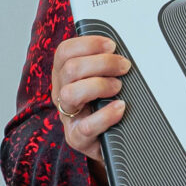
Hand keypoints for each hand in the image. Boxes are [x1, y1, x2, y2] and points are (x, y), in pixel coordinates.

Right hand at [50, 34, 129, 161]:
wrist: (108, 142)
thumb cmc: (104, 105)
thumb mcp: (101, 79)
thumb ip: (104, 63)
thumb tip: (123, 47)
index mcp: (64, 75)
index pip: (65, 51)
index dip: (88, 44)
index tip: (111, 45)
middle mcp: (61, 93)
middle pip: (70, 69)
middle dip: (102, 63)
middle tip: (124, 67)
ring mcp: (67, 116)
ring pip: (70, 93)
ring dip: (99, 85)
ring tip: (118, 88)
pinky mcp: (77, 138)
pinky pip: (87, 126)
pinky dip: (106, 115)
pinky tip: (120, 108)